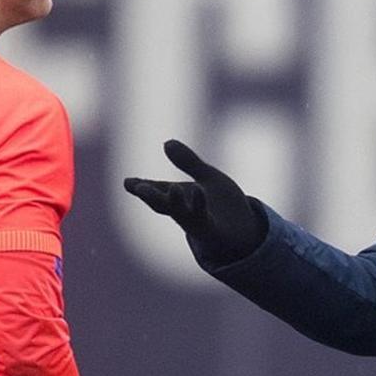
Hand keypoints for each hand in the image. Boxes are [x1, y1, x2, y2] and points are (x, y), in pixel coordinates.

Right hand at [123, 140, 266, 266]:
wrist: (247, 231)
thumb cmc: (224, 205)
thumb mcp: (208, 178)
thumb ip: (188, 162)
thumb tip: (166, 142)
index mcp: (181, 198)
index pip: (158, 190)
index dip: (142, 186)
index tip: (127, 182)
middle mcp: (185, 212)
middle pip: (164, 205)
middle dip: (151, 196)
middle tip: (138, 187)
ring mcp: (199, 224)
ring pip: (182, 215)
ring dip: (175, 203)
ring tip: (173, 188)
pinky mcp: (215, 232)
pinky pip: (205, 219)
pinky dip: (200, 206)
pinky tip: (199, 190)